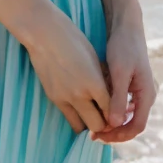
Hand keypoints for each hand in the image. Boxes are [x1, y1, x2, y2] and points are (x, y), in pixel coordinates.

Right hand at [22, 10, 113, 136]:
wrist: (45, 35)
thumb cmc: (74, 42)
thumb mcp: (96, 60)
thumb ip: (103, 82)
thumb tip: (110, 97)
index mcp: (95, 83)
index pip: (111, 111)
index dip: (115, 116)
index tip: (117, 114)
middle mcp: (80, 95)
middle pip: (97, 125)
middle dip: (103, 125)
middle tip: (105, 118)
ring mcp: (64, 98)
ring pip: (81, 127)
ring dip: (88, 123)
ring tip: (91, 114)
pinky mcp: (53, 98)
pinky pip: (68, 117)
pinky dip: (75, 117)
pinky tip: (78, 107)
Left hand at [94, 21, 156, 143]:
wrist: (126, 28)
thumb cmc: (124, 47)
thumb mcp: (119, 72)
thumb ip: (118, 98)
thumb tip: (114, 123)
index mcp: (147, 95)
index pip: (137, 127)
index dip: (119, 136)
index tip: (100, 136)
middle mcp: (147, 96)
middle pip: (132, 124)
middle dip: (114, 132)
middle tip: (93, 135)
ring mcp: (140, 92)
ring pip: (128, 117)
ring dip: (112, 124)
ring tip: (94, 126)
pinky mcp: (132, 87)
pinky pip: (124, 107)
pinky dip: (112, 113)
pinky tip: (97, 111)